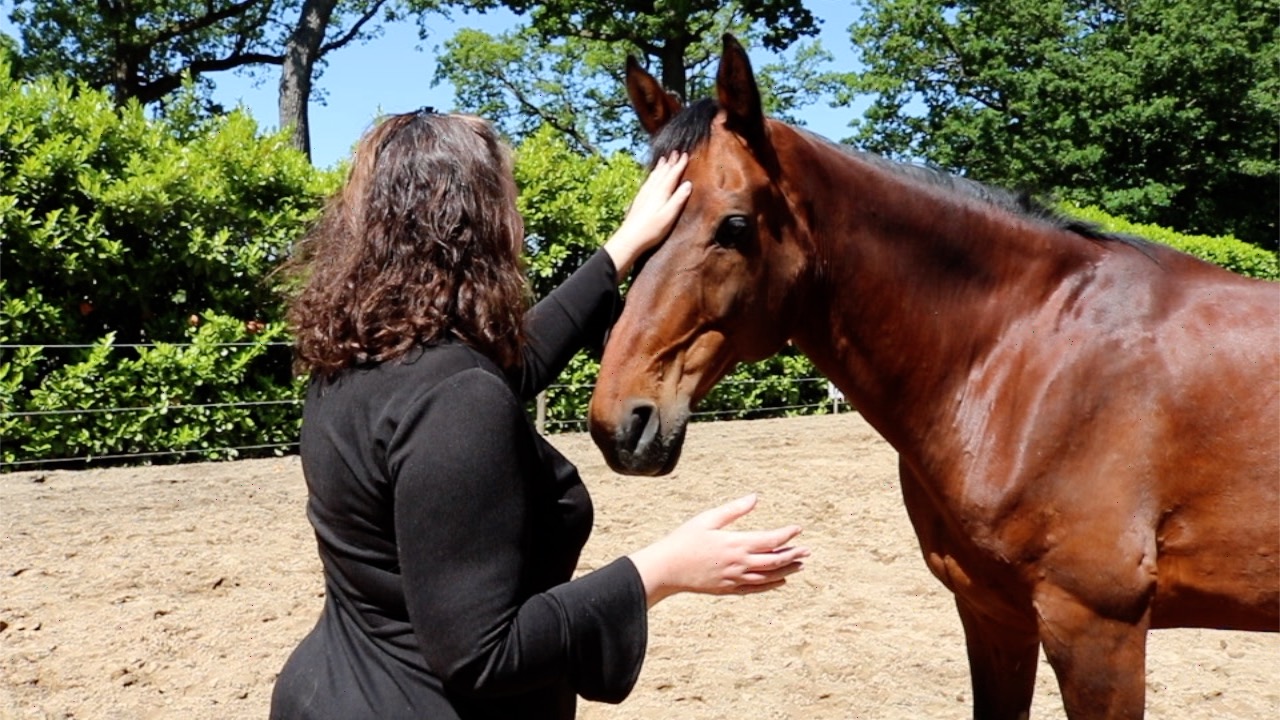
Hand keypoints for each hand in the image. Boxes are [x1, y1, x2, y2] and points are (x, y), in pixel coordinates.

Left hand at [603, 152, 692, 276]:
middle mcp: (651, 190)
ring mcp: (644, 194)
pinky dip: (652, 175)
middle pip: (663, 172)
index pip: (672, 175)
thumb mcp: (669, 216)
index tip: (686, 155)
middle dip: (670, 162)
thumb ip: (678, 199)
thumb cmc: (651, 230)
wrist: (630, 238)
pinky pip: (648, 181)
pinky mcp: (639, 200)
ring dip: (660, 167)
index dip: (679, 165)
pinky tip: (651, 177)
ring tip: (664, 159)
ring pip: (654, 175)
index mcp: (661, 193)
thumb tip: (688, 184)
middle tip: (676, 152)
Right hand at [627, 494, 808, 607]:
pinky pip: (756, 589)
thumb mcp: (707, 519)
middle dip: (793, 555)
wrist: (666, 569)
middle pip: (775, 561)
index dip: (787, 534)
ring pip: (769, 577)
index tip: (797, 528)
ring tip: (800, 565)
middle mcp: (739, 564)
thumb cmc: (684, 540)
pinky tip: (780, 581)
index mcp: (735, 544)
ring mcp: (735, 579)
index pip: (770, 540)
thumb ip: (733, 510)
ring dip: (787, 571)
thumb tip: (755, 497)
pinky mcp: (728, 589)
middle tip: (807, 550)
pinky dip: (771, 585)